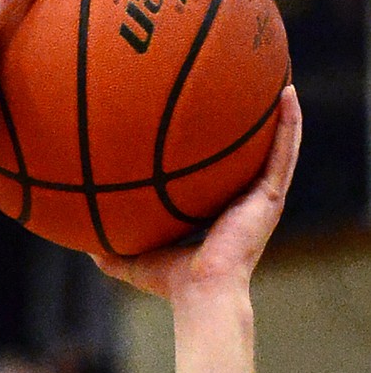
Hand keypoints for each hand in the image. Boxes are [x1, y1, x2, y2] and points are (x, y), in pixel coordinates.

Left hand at [92, 86, 301, 300]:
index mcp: (221, 215)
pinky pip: (284, 151)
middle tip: (251, 91)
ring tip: (281, 79)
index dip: (221, 153)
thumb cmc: (172, 285)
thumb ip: (111, 252)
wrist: (200, 293)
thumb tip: (82, 243)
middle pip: (253, 156)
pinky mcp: (270, 197)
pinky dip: (289, 122)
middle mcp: (246, 204)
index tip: (213, 124)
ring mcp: (262, 199)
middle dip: (256, 127)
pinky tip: (287, 92)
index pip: (222, 177)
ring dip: (281, 114)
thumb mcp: (135, 261)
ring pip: (277, 148)